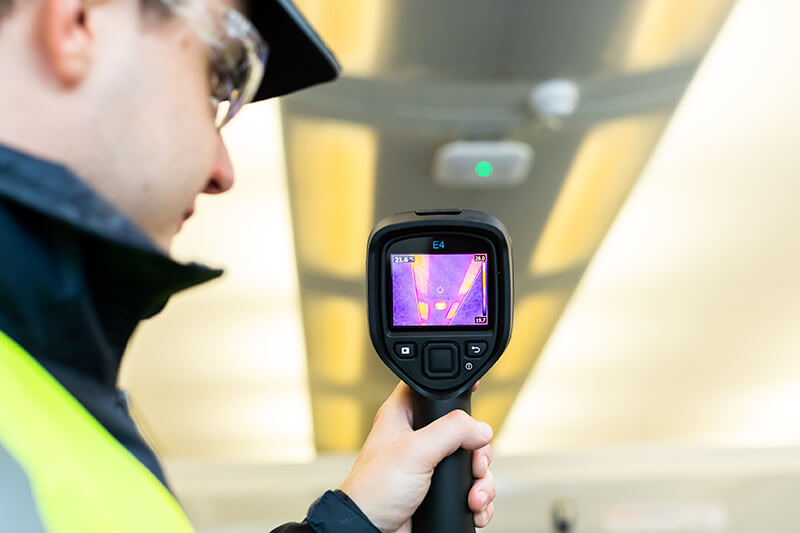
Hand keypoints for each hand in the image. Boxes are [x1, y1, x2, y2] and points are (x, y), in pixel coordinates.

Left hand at [338, 381, 495, 532]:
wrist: (371, 532)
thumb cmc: (375, 490)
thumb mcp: (414, 451)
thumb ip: (450, 431)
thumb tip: (481, 429)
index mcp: (403, 416)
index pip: (431, 389)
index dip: (452, 388)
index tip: (472, 392)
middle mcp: (418, 438)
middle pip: (463, 430)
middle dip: (478, 452)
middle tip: (476, 465)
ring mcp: (429, 466)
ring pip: (471, 462)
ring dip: (481, 481)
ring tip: (474, 497)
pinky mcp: (438, 491)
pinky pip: (470, 488)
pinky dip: (479, 499)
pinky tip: (475, 508)